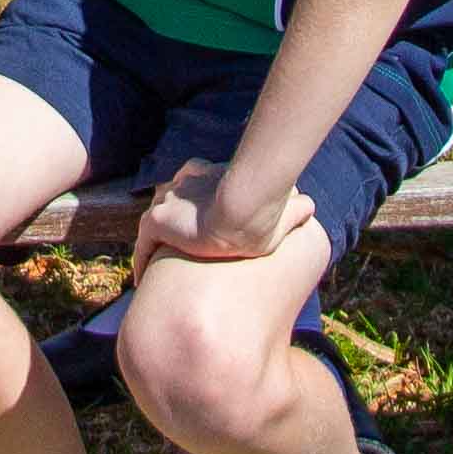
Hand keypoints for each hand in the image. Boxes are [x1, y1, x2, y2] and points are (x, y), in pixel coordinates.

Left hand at [132, 160, 311, 270]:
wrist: (243, 207)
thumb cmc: (266, 208)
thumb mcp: (283, 208)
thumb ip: (292, 207)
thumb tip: (309, 204)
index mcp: (211, 173)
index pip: (197, 188)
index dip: (197, 209)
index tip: (200, 230)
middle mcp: (186, 182)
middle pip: (173, 202)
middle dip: (174, 222)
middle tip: (177, 249)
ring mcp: (169, 200)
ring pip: (156, 224)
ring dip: (156, 244)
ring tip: (158, 269)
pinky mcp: (157, 220)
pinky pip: (143, 245)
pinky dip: (143, 261)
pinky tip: (144, 280)